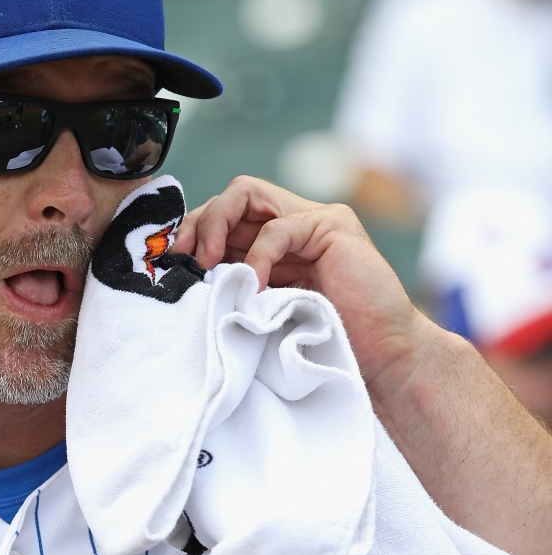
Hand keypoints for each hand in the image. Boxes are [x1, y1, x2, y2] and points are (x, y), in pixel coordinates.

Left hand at [170, 175, 426, 391]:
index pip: (224, 213)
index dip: (193, 230)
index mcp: (274, 242)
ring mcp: (315, 219)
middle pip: (230, 196)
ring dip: (216, 224)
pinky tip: (252, 284)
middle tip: (184, 258)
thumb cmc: (323, 342)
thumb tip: (182, 274)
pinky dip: (257, 255)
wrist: (383, 361)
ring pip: (247, 193)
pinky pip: (279, 228)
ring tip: (208, 263)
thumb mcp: (261, 307)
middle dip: (198, 222)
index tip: (171, 259)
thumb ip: (233, 283)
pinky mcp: (334, 227)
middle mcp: (293, 222)